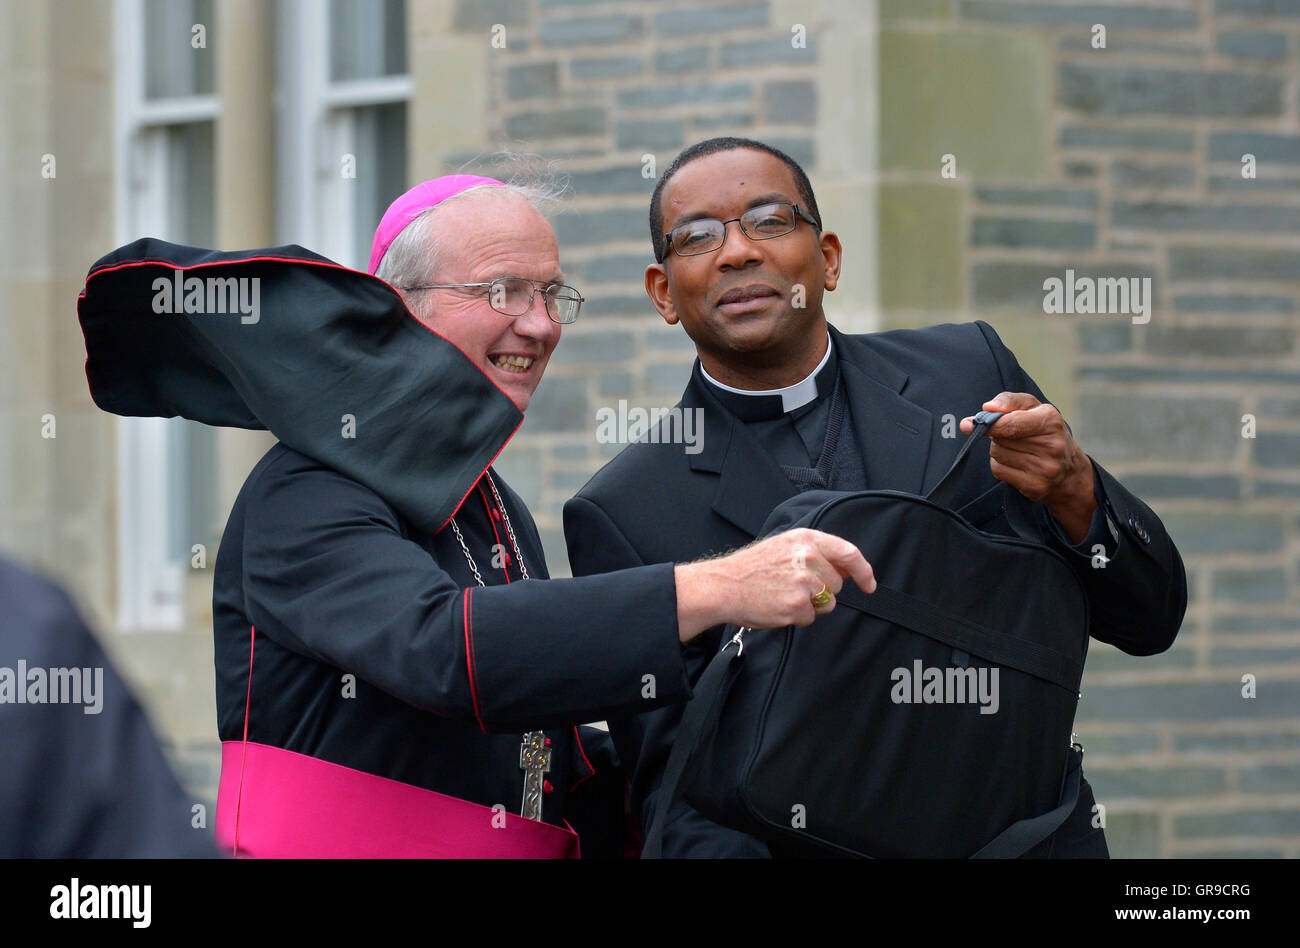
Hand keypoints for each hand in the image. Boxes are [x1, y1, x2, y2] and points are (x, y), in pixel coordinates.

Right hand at [674, 528, 875, 641]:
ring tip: (783, 595)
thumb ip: (817, 553)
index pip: (850, 553)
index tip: (869, 584)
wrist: (723, 585)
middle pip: (838, 584)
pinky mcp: (798, 604)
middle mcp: (809, 557)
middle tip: (794, 587)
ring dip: (810, 605)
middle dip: (823, 591)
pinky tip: (777, 605)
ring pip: (827, 603)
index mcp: (807, 539)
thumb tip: (849, 569)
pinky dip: (797, 617)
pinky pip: (811, 618)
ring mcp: (804, 581)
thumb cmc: (752, 568)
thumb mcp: (785, 546)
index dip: (864, 571)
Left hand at [959, 392, 1096, 542]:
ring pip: (996, 454)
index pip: (1010, 424)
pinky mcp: (1036, 486)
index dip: (991, 424)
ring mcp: (1045, 469)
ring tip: (1018, 449)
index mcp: (1051, 421)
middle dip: (998, 435)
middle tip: (1012, 435)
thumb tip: (986, 409)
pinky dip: (1000, 465)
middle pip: (1000, 438)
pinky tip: (1017, 463)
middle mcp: (1052, 446)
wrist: (1069, 470)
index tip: (981, 422)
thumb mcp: (1033, 408)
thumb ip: (1009, 401)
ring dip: (999, 450)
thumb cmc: (1045, 432)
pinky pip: (998, 471)